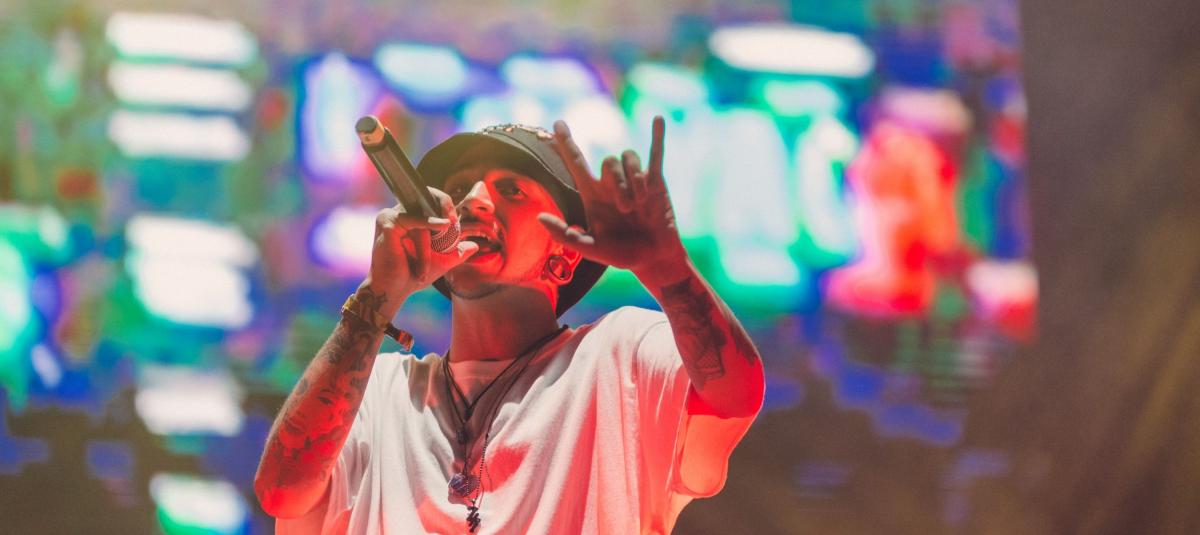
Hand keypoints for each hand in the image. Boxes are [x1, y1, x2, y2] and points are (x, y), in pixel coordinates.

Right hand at [365, 187, 478, 302]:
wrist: (395, 291)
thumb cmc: (412, 275)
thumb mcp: (441, 261)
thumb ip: (456, 251)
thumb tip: (474, 246)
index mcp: (407, 218)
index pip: (427, 199)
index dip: (443, 203)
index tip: (456, 220)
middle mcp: (397, 213)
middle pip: (424, 196)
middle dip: (443, 203)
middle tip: (454, 221)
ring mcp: (390, 217)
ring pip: (422, 217)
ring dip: (432, 239)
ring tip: (432, 262)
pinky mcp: (388, 224)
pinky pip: (415, 224)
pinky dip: (427, 232)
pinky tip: (442, 229)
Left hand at [539, 116, 688, 277]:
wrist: (653, 258)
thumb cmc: (620, 255)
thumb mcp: (590, 249)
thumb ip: (565, 236)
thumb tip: (539, 218)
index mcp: (593, 195)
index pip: (576, 162)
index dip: (566, 142)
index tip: (558, 123)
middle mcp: (611, 183)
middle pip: (609, 161)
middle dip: (619, 182)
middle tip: (626, 209)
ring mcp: (634, 180)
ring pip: (629, 158)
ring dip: (635, 178)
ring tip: (641, 202)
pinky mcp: (656, 181)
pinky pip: (655, 154)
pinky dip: (657, 137)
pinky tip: (657, 119)